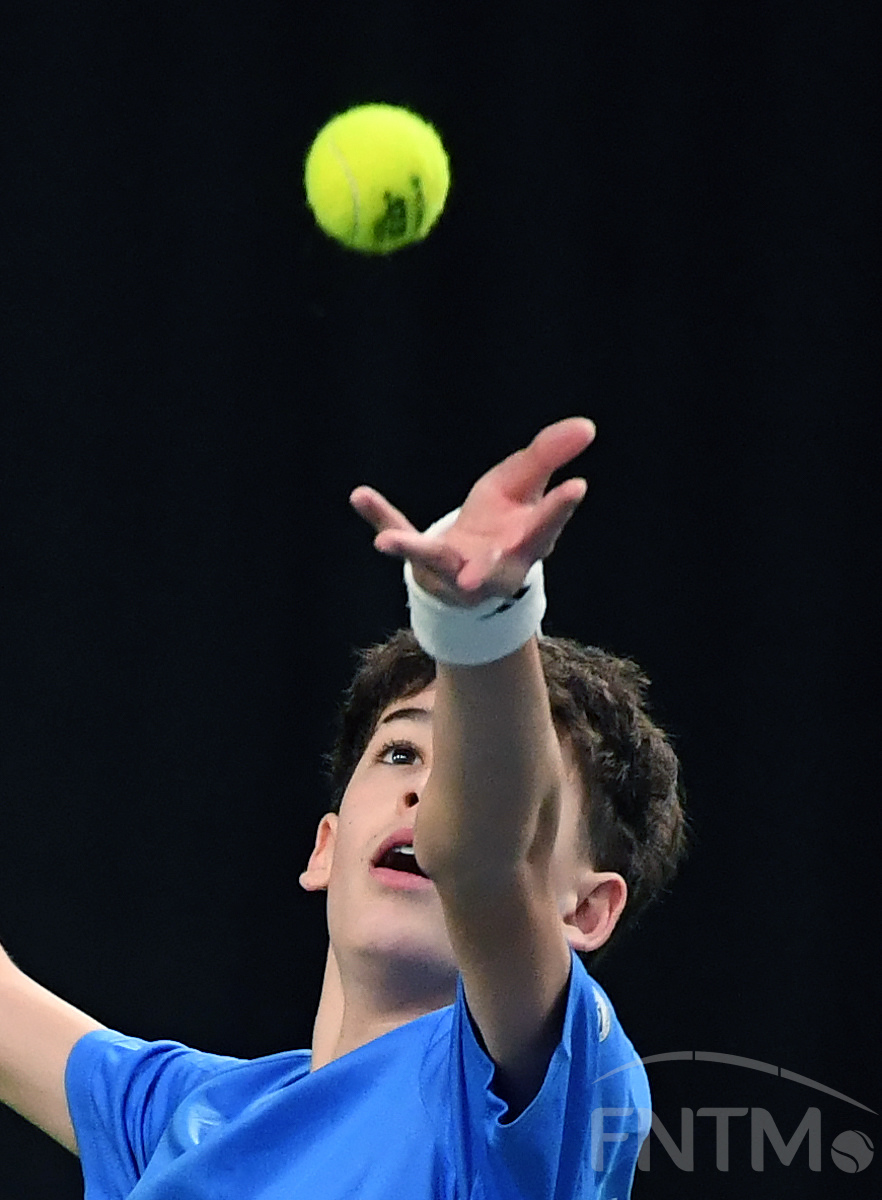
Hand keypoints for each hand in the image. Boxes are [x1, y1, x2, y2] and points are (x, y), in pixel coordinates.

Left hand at [349, 417, 594, 605]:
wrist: (469, 573)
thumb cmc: (504, 524)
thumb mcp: (524, 486)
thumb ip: (549, 456)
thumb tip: (586, 425)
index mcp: (529, 541)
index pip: (547, 524)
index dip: (560, 507)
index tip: (576, 486)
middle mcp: (496, 563)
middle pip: (495, 565)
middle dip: (487, 570)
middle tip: (472, 579)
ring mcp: (457, 567)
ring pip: (437, 560)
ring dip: (416, 551)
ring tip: (386, 543)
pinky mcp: (426, 563)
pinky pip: (405, 538)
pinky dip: (382, 518)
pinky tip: (361, 496)